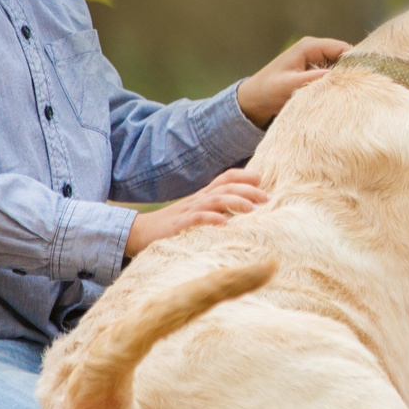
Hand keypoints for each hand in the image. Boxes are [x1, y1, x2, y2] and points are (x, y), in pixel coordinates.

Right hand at [126, 166, 272, 256]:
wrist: (140, 233)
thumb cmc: (173, 226)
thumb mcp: (197, 213)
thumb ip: (216, 208)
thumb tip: (245, 209)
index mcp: (203, 195)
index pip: (225, 177)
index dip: (244, 175)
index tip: (263, 179)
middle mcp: (198, 199)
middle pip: (225, 187)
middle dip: (248, 190)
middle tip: (268, 198)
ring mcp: (188, 211)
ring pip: (215, 200)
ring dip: (236, 202)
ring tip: (253, 209)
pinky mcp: (179, 226)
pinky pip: (197, 219)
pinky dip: (212, 220)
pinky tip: (226, 223)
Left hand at [236, 36, 350, 125]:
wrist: (253, 99)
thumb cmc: (267, 90)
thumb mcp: (289, 86)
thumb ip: (312, 79)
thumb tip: (337, 76)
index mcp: (309, 47)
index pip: (342, 48)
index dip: (354, 61)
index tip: (363, 78)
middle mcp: (314, 49)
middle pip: (344, 56)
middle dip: (350, 70)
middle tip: (358, 88)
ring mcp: (315, 58)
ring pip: (340, 65)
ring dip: (343, 77)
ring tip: (349, 92)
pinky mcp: (314, 69)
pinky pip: (333, 73)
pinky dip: (337, 82)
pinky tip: (339, 94)